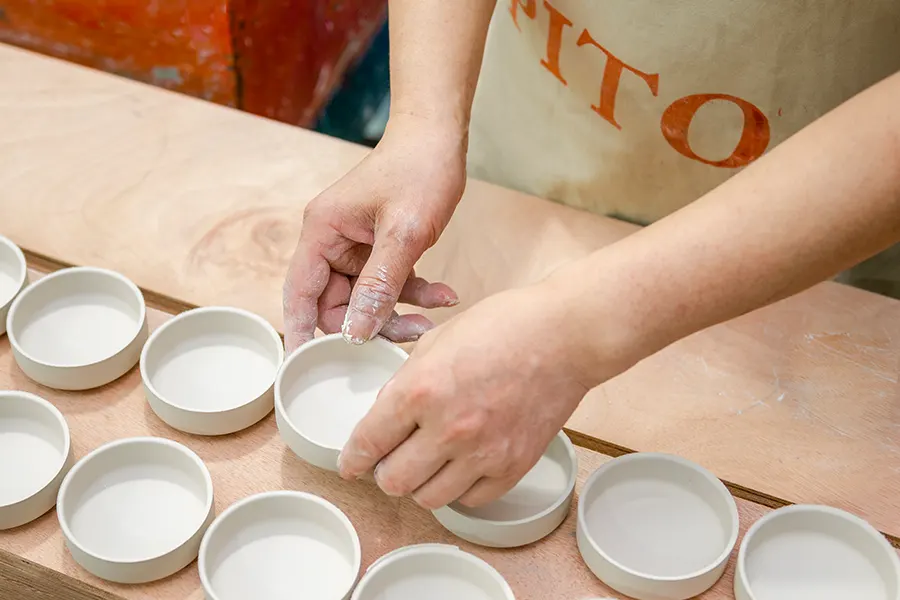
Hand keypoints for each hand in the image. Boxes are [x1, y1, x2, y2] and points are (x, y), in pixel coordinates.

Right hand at [283, 116, 466, 351]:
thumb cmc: (418, 171)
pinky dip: (414, 294)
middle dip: (371, 325)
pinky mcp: (380, 250)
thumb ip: (379, 285)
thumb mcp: (402, 233)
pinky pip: (389, 286)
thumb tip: (354, 333)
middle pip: (337, 304)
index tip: (305, 370)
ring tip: (434, 317)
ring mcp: (357, 247)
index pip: (301, 294)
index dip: (301, 333)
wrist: (440, 137)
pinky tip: (443, 295)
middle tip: (410, 336)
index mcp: (321, 233)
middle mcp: (332, 242)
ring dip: (400, 312)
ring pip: (367, 300)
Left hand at [337, 278, 634, 508]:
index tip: (351, 464)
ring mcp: (483, 453)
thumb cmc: (506, 326)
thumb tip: (387, 412)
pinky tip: (461, 466)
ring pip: (429, 498)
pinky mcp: (513, 467)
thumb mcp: (438, 339)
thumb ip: (407, 379)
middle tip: (391, 459)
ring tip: (428, 463)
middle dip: (384, 472)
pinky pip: (471, 499)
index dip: (352, 459)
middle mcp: (447, 429)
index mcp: (420, 390)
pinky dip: (460, 488)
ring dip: (421, 483)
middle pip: (393, 482)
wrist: (565, 336)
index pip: (367, 443)